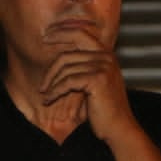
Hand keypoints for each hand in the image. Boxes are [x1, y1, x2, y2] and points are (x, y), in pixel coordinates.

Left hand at [38, 25, 134, 140]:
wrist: (119, 127)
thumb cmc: (103, 108)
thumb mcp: (94, 82)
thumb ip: (82, 66)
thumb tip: (58, 57)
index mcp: (106, 54)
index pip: (80, 34)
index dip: (61, 33)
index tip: (45, 36)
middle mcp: (106, 57)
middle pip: (67, 55)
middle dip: (50, 70)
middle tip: (41, 85)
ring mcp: (103, 67)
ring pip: (65, 70)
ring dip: (51, 85)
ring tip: (45, 96)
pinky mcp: (97, 80)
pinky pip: (67, 82)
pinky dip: (55, 91)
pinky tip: (49, 99)